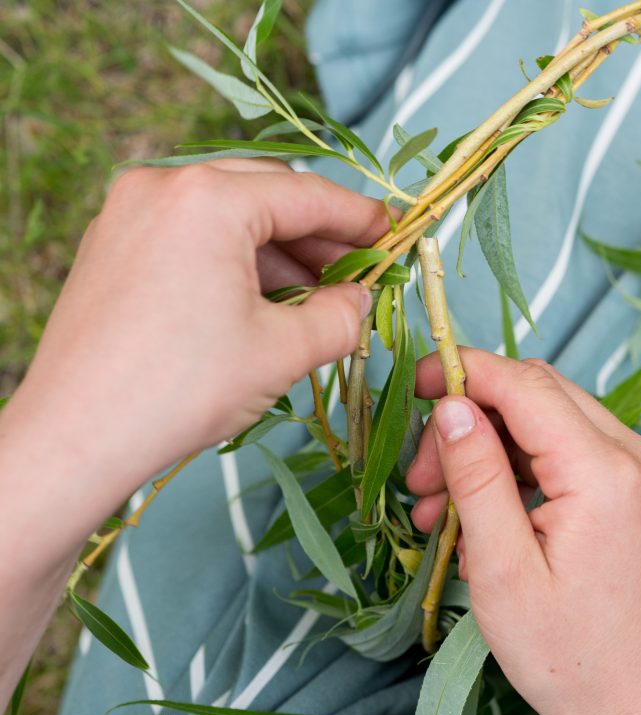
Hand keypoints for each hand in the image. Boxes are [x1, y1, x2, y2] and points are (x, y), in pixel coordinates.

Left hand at [13, 160, 382, 488]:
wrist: (77, 436)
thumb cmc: (181, 389)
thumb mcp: (283, 351)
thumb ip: (341, 316)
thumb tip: (361, 300)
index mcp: (209, 198)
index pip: (309, 195)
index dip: (361, 219)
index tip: (396, 236)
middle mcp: (163, 185)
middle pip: (267, 195)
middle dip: (320, 236)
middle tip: (361, 274)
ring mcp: (130, 212)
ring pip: (229, 215)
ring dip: (280, 252)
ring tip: (318, 300)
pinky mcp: (113, 243)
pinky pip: (193, 234)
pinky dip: (236, 260)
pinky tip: (265, 302)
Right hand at [406, 350, 640, 714]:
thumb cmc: (568, 658)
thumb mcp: (502, 571)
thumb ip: (477, 478)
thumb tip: (451, 405)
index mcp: (604, 472)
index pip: (524, 384)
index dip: (462, 371)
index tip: (411, 385)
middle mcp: (634, 455)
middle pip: (535, 393)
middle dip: (469, 419)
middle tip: (419, 481)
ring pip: (547, 420)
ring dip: (488, 448)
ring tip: (437, 510)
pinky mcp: (634, 489)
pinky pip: (566, 451)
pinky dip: (518, 471)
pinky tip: (479, 517)